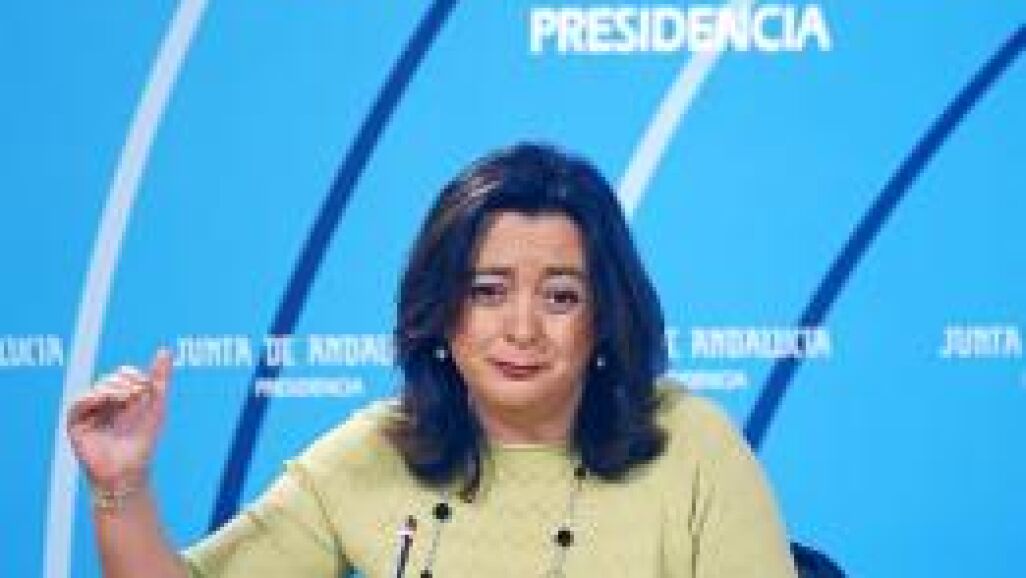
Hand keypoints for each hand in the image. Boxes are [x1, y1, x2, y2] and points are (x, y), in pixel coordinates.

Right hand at [68, 349, 172, 490]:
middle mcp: (104, 402)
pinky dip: (92, 397)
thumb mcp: (157, 405)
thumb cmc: (143, 440)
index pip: (124, 374)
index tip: (147, 385)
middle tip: (138, 392)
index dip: (134, 375)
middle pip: (111, 379)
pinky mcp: (75, 424)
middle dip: (125, 382)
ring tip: (127, 396)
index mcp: (122, 396)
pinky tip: (106, 398)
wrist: (130, 468)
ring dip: (113, 388)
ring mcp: (89, 412)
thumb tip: (166, 350)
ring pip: (97, 388)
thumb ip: (161, 378)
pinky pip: (78, 403)